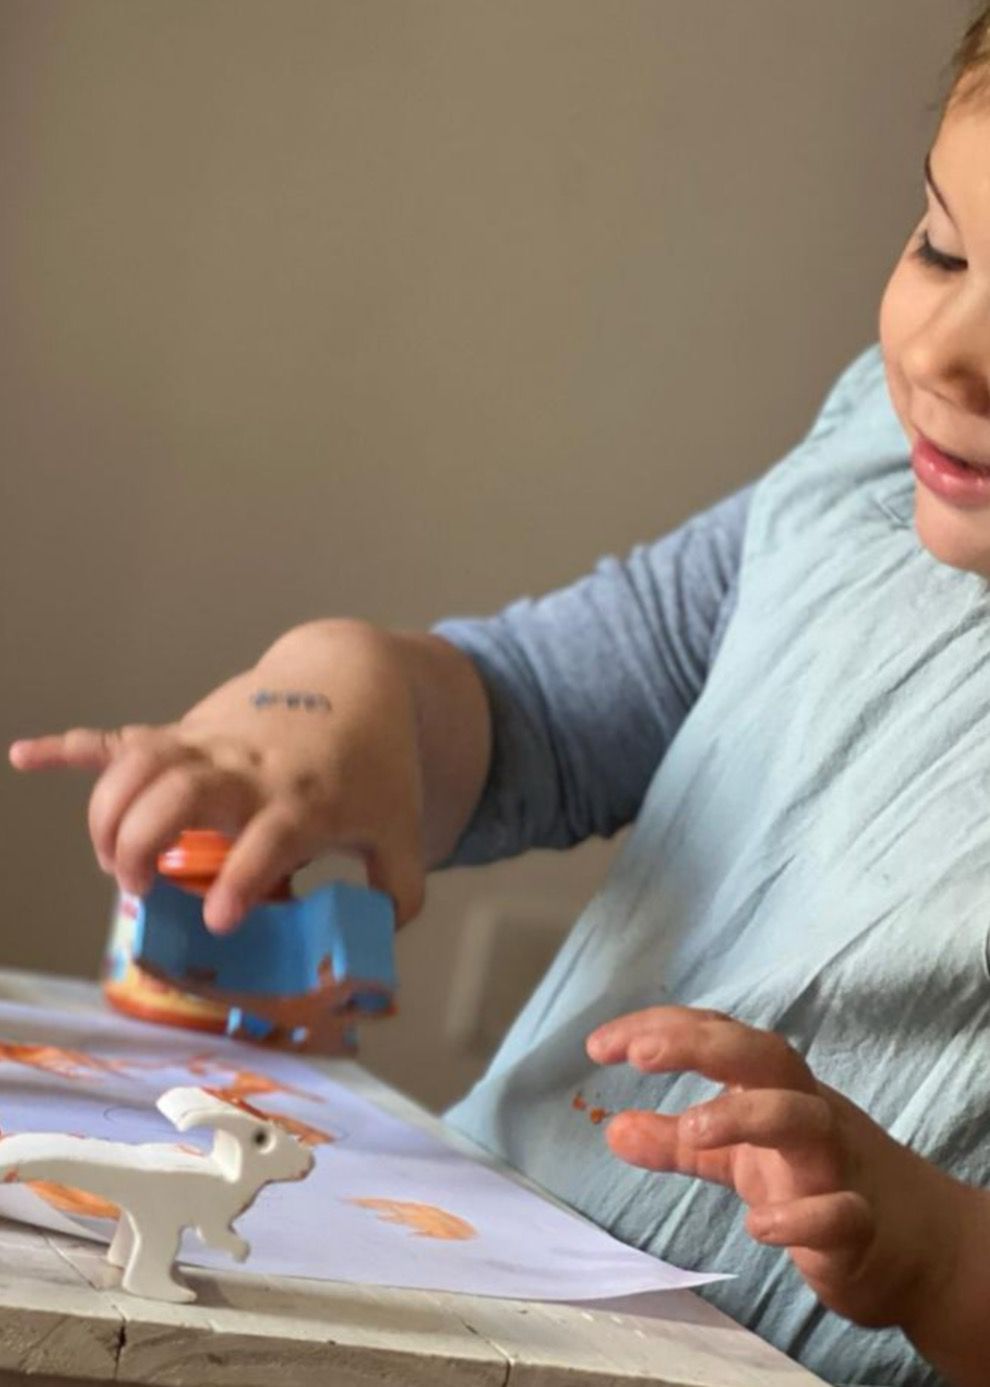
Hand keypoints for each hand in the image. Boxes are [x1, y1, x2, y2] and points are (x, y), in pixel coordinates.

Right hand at [9, 621, 426, 931]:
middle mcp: (250, 770)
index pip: (269, 838)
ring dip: (109, 812)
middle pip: (181, 792)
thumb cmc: (374, 766)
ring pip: (141, 764)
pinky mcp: (184, 734)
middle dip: (143, 840)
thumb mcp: (401, 829)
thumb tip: (374, 941)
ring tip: (110, 863)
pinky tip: (25, 756)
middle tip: (136, 887)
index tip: (220, 918)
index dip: (243, 878)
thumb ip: (398, 890)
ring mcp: (211, 746)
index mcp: (304, 800)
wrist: (354, 682)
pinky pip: (120, 735)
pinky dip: (70, 746)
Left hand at [586, 1006, 961, 1332]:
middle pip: (763, 1055)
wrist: (913, 1245)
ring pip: (804, 1117)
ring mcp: (837, 1163)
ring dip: (747, 1115)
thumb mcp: (736, 1157)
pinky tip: (759, 1226)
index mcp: (772, 1087)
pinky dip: (801, 1215)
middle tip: (639, 1053)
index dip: (658, 1029)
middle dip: (702, 1045)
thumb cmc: (816, 1179)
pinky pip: (838, 1211)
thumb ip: (678, 1142)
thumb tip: (612, 1128)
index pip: (716, 1035)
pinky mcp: (860, 1224)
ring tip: (692, 1127)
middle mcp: (806, 1111)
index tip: (599, 1046)